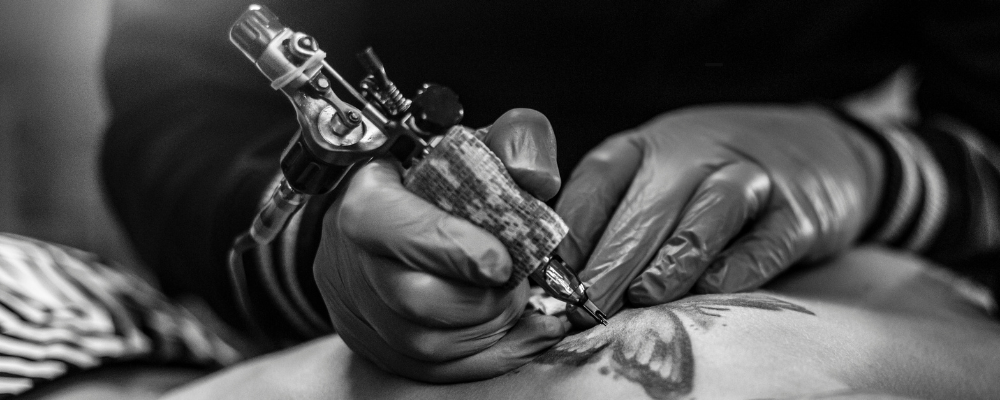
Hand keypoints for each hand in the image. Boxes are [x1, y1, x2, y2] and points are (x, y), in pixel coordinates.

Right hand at [314, 109, 568, 382]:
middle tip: (513, 279)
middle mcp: (354, 261)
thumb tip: (535, 176)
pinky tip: (525, 332)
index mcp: (368, 199)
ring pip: (426, 345)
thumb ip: (516, 140)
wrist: (392, 217)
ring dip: (490, 328)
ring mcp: (361, 311)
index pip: (389, 226)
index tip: (502, 257)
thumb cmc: (436, 181)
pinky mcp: (379, 347)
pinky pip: (438, 371)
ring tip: (514, 298)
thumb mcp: (478, 143)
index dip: (452, 246)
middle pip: (414, 299)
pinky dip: (493, 356)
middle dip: (483, 297)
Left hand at [556, 105, 883, 326]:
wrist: (822, 147)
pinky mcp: (800, 212)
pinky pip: (769, 237)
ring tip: (644, 295)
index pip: (601, 177)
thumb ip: (617, 214)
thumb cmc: (716, 174)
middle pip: (648, 205)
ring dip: (674, 257)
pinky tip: (714, 288)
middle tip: (583, 305)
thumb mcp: (661, 173)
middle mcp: (697, 153)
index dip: (572, 225)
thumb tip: (562, 275)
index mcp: (650, 146)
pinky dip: (741, 263)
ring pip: (710, 211)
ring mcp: (752, 178)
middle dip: (611, 260)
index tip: (550, 271)